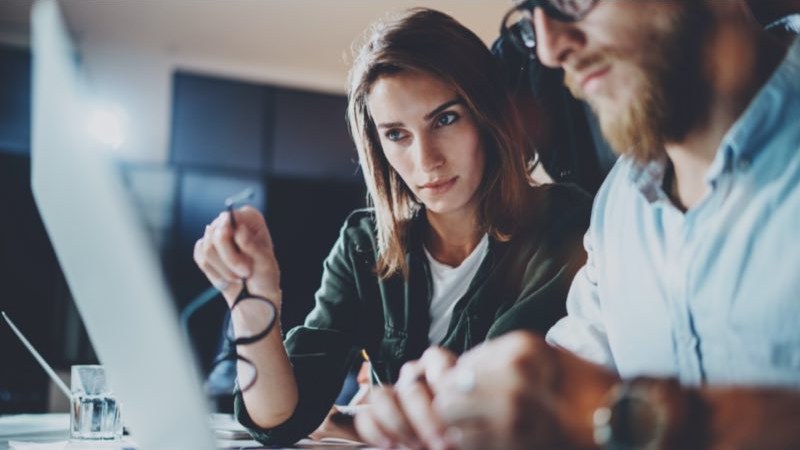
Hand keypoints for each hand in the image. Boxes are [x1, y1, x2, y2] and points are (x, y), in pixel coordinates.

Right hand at [193, 206, 281, 306]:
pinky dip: (214, 272)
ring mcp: (216, 234)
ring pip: (207, 248)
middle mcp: (231, 221)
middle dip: (230, 259)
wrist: (254, 294)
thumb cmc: (264, 276)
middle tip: (245, 273)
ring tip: (239, 277)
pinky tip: (227, 278)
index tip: (243, 258)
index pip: (230, 218)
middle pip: (216, 235)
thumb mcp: (264, 262)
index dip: (232, 238)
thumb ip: (252, 245)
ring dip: (224, 269)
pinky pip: (201, 257)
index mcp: (250, 218)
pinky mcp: (205, 248)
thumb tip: (239, 229)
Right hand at [355, 347, 456, 449]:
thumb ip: (464, 409)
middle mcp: (416, 381)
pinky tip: (392, 446)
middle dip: (424, 416)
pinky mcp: (376, 419)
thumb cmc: (466, 436)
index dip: (442, 380)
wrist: (453, 446)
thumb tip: (460, 421)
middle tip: (442, 443)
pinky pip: (365, 416)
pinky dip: (376, 431)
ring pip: (382, 395)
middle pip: (411, 384)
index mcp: (442, 374)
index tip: (456, 409)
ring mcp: (395, 399)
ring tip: (417, 446)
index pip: (435, 360)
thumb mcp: (475, 422)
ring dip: (399, 423)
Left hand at [430, 331, 618, 449]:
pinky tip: (492, 441)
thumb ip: (502, 360)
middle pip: (449, 393)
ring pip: (453, 421)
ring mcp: (512, 412)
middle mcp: (512, 375)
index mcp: (521, 348)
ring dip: (459, 427)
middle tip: (468, 415)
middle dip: (453, 405)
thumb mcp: (547, 357)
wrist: (626, 424)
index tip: (467, 392)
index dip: (458, 381)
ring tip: (480, 429)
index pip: (461, 364)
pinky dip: (472, 444)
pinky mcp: (513, 443)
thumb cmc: (588, 390)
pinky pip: (469, 444)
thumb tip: (455, 368)